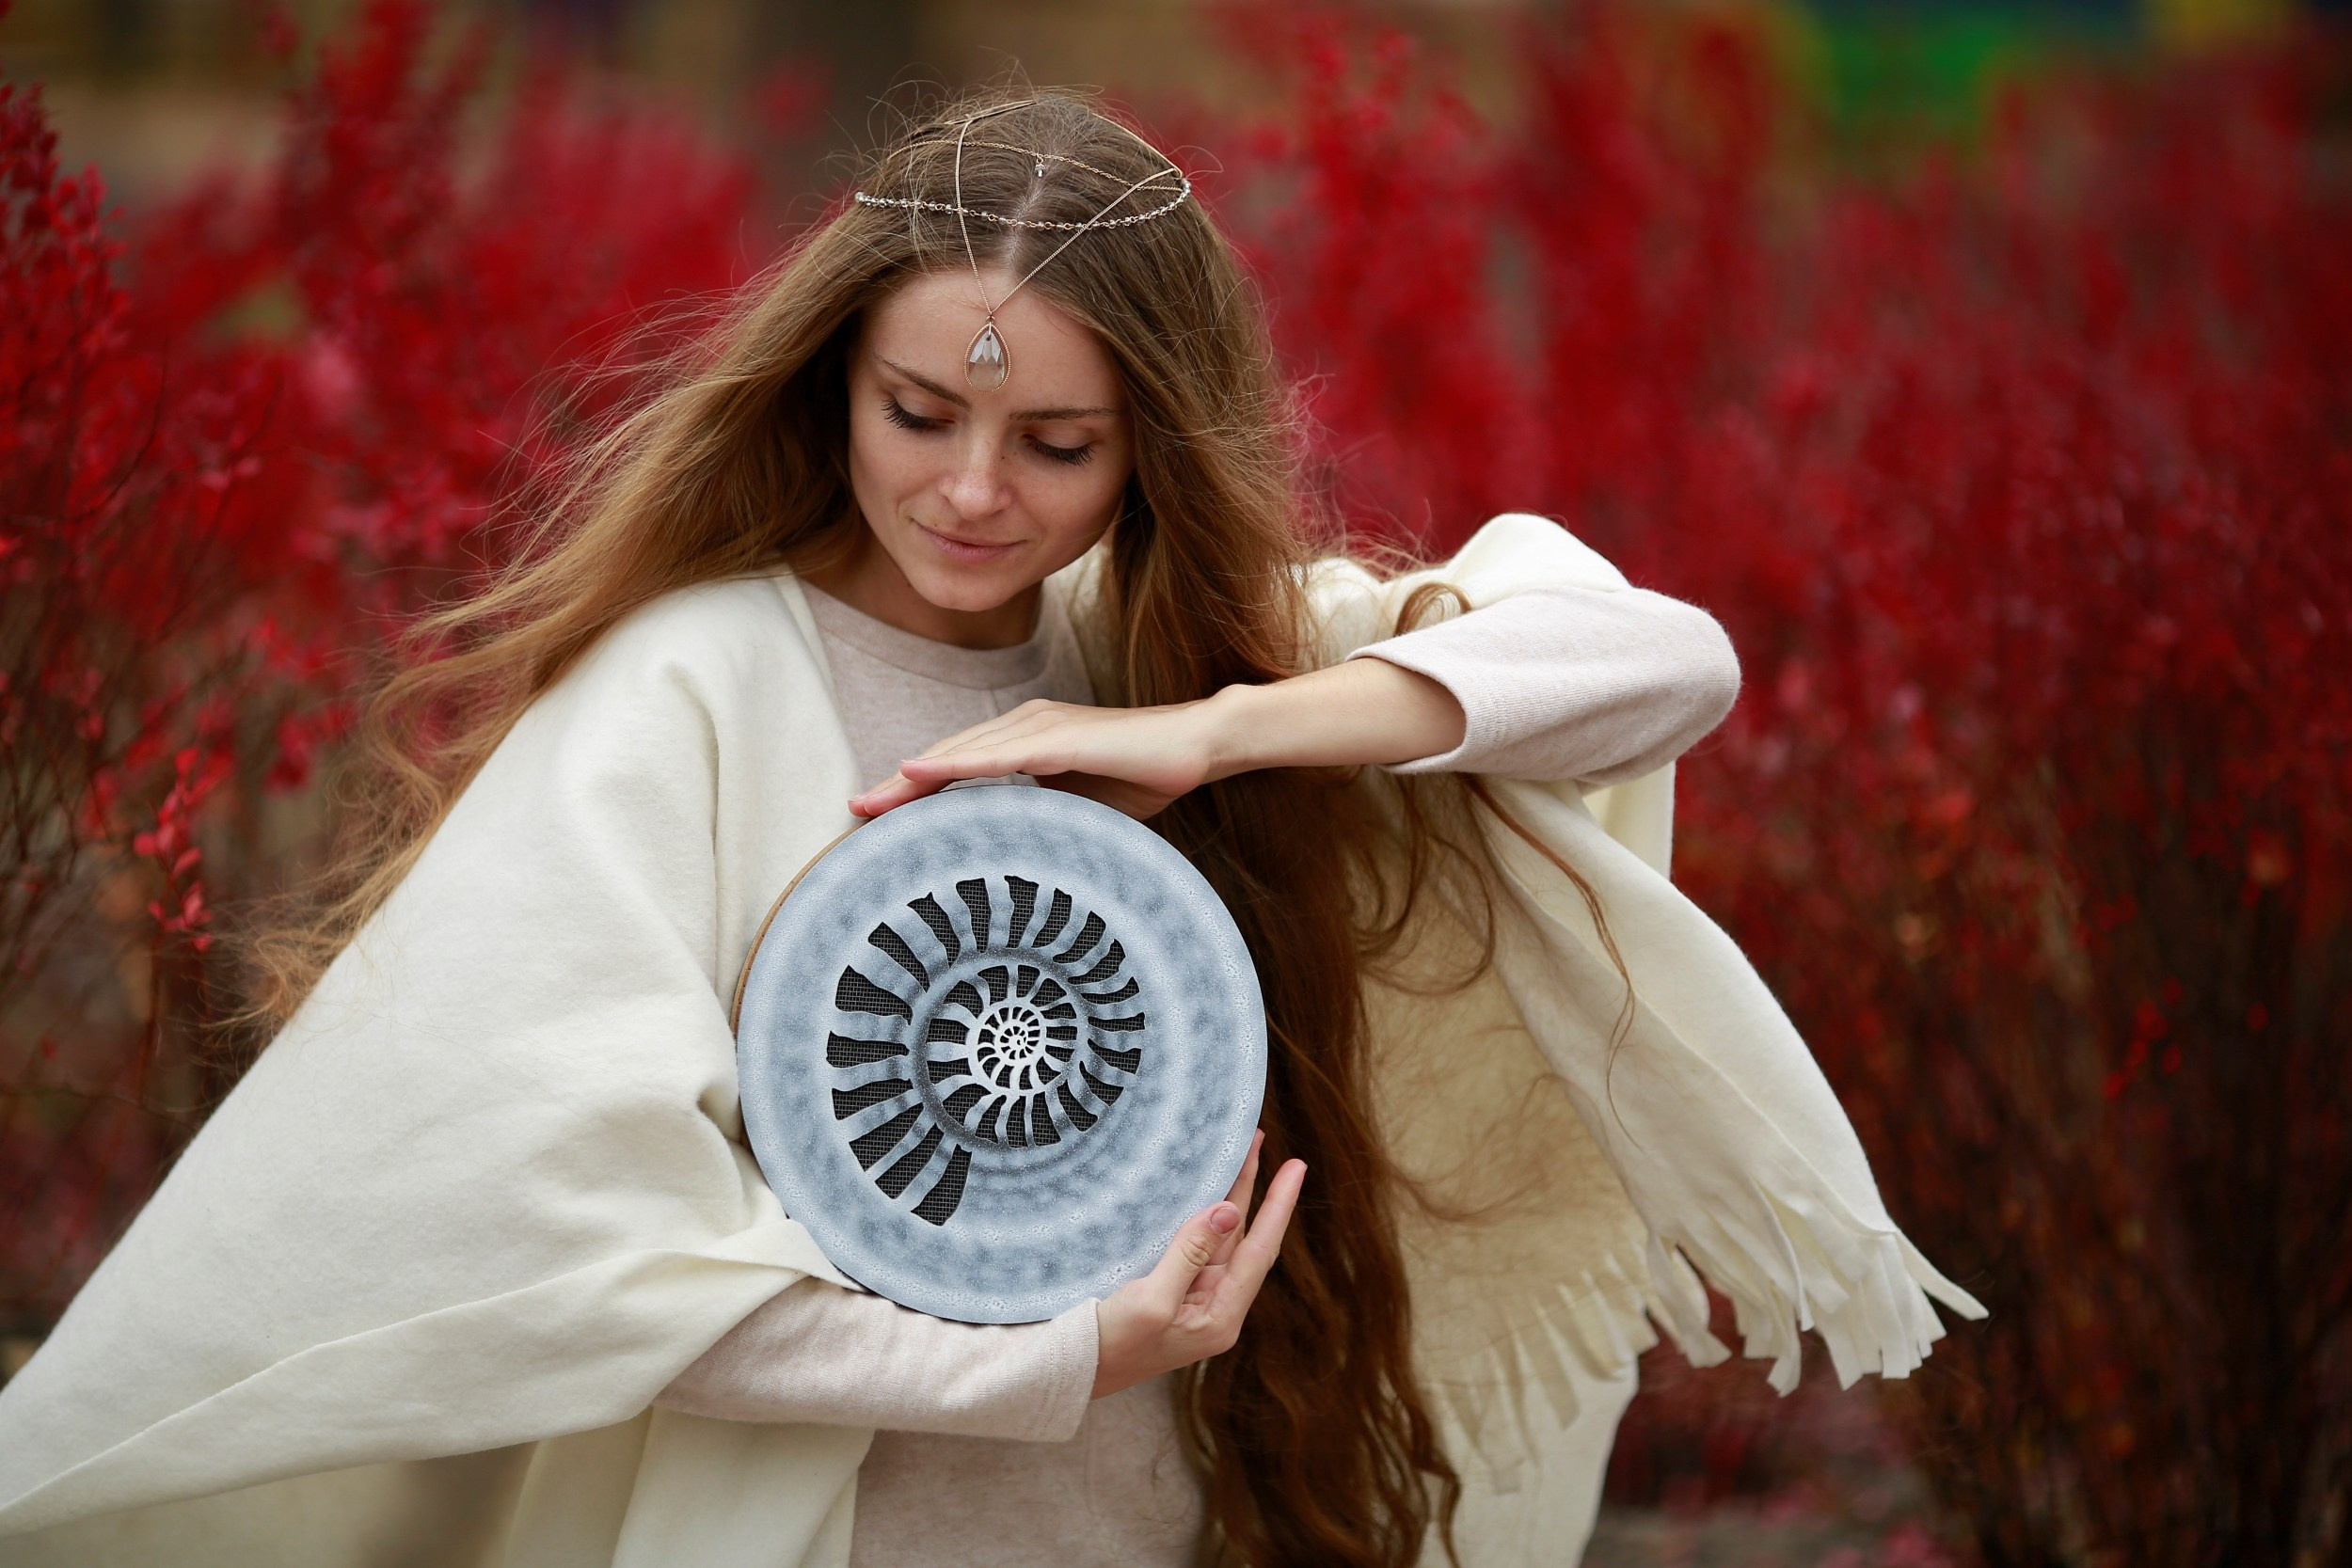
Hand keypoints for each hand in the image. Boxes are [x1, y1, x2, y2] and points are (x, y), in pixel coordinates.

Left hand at [845, 659, 1465, 820]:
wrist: (1201, 746)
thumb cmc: (1144, 777)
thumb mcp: (1082, 812)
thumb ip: (1044, 826)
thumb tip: (1014, 868)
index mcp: (1026, 745)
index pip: (957, 771)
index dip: (911, 794)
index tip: (870, 823)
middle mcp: (1025, 727)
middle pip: (947, 758)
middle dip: (896, 788)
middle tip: (851, 817)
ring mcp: (1044, 726)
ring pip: (964, 753)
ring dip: (915, 776)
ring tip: (873, 801)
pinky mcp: (1066, 734)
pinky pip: (1004, 753)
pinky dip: (961, 764)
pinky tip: (925, 773)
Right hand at [1090, 1131, 1304, 1399]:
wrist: (1070, 1374)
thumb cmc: (1110, 1346)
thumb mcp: (1151, 1301)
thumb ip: (1190, 1254)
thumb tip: (1227, 1211)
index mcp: (1221, 1317)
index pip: (1260, 1250)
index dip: (1279, 1205)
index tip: (1297, 1165)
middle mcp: (1214, 1307)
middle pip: (1242, 1237)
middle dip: (1253, 1189)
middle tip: (1256, 1138)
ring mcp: (1193, 1300)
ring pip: (1219, 1237)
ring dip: (1228, 1195)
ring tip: (1235, 1152)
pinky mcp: (1169, 1292)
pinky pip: (1194, 1245)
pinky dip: (1200, 1213)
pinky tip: (1201, 1190)